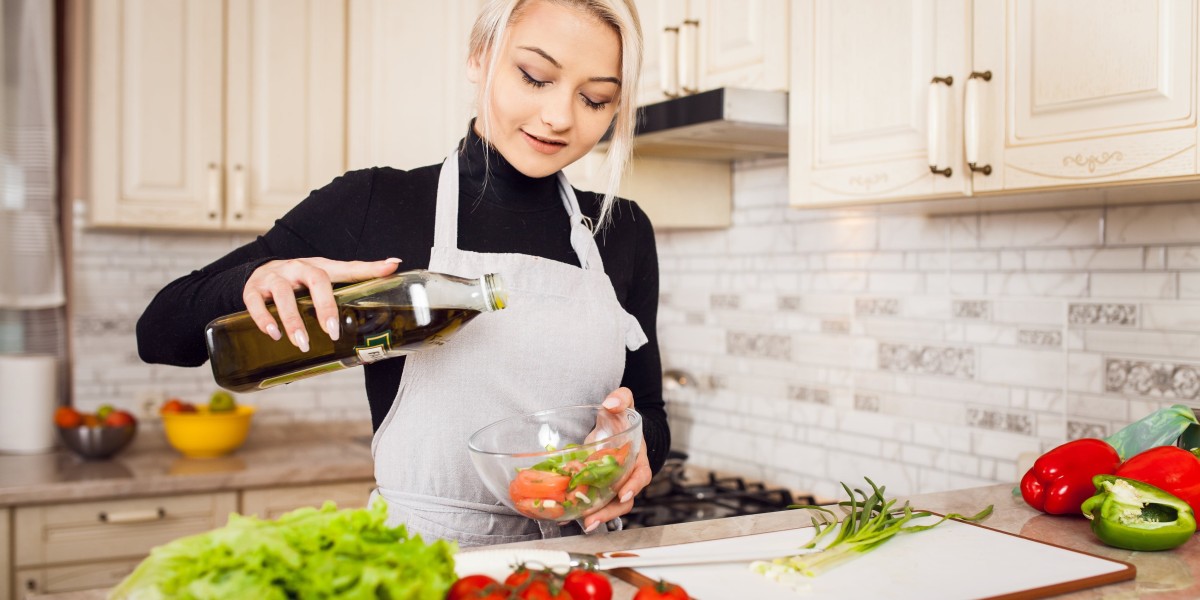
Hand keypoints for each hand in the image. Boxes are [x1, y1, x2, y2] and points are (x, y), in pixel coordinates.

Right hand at [243, 257, 400, 350]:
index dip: (369, 268)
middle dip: (324, 306)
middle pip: (315, 280)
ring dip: (292, 320)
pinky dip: (263, 318)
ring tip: (301, 342)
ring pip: (283, 294)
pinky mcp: (252, 289)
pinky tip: (273, 334)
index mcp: (318, 267)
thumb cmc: (299, 278)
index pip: (346, 268)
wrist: (257, 273)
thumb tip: (394, 267)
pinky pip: (255, 302)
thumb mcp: (325, 276)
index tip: (390, 269)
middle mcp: (297, 268)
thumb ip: (356, 276)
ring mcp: (274, 278)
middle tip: (331, 330)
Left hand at [579, 387, 651, 532]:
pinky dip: (581, 510)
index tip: (623, 494)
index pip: (641, 475)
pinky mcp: (598, 487)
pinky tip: (566, 515)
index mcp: (637, 458)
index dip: (634, 485)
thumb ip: (621, 399)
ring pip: (610, 506)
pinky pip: (594, 502)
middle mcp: (627, 476)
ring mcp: (613, 484)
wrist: (616, 427)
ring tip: (581, 523)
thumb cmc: (622, 419)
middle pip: (624, 500)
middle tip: (593, 520)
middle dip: (609, 512)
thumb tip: (611, 402)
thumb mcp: (624, 404)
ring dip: (596, 516)